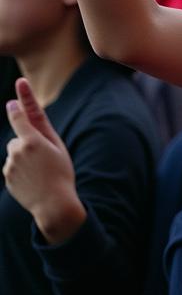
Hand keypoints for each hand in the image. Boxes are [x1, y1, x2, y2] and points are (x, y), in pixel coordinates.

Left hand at [4, 78, 85, 243]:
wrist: (53, 203)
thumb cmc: (61, 172)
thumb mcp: (58, 147)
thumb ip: (40, 129)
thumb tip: (24, 119)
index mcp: (33, 141)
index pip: (20, 117)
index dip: (19, 102)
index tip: (16, 91)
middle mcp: (17, 151)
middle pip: (19, 138)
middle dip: (28, 143)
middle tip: (46, 157)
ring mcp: (10, 165)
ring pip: (15, 153)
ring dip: (24, 157)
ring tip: (40, 171)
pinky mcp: (6, 178)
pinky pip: (11, 167)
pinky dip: (20, 170)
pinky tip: (32, 180)